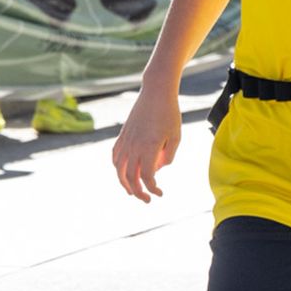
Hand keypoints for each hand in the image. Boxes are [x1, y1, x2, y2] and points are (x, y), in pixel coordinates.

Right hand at [111, 84, 183, 201]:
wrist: (156, 91)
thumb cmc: (170, 113)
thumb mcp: (176, 136)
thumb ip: (168, 157)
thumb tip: (158, 169)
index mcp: (149, 148)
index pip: (147, 177)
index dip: (152, 189)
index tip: (160, 193)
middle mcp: (134, 146)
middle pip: (130, 177)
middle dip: (137, 192)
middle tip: (146, 199)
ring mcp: (126, 140)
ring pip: (118, 168)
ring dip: (123, 183)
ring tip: (131, 191)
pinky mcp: (123, 134)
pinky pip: (115, 155)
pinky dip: (117, 167)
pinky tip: (122, 171)